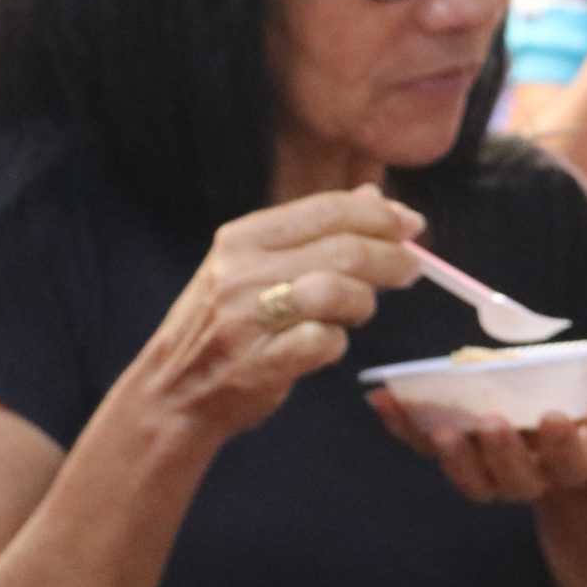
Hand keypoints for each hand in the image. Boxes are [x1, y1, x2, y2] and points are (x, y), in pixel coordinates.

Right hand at [134, 184, 421, 440]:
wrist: (174, 390)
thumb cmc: (226, 323)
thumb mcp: (255, 265)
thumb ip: (313, 232)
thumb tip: (374, 196)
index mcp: (243, 237)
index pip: (328, 210)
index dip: (380, 216)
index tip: (411, 226)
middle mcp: (242, 271)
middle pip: (344, 250)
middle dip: (391, 258)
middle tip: (412, 269)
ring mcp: (249, 317)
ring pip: (338, 291)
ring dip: (363, 302)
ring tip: (359, 312)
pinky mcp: (262, 363)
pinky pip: (325, 342)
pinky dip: (336, 343)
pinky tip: (326, 344)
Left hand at [371, 354, 586, 504]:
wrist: (569, 408)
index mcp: (576, 459)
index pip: (570, 463)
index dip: (562, 446)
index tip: (554, 418)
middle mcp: (534, 474)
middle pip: (517, 481)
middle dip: (503, 455)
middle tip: (492, 423)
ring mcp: (492, 466)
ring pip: (472, 479)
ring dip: (454, 458)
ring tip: (443, 429)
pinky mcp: (460, 449)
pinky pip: (428, 446)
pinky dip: (404, 427)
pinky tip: (383, 400)